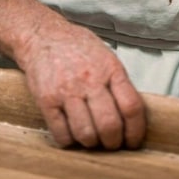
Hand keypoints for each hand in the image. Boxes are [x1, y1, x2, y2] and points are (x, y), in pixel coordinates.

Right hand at [18, 15, 145, 149]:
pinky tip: (71, 133)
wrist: (42, 35)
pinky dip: (69, 141)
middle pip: (109, 125)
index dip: (136, 131)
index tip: (133, 141)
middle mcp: (90, 80)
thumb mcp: (105, 56)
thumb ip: (117, 83)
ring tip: (91, 139)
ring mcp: (67, 91)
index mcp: (110, 68)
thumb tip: (132, 115)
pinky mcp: (46, 100)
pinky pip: (61, 134)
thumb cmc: (76, 46)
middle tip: (111, 144)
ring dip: (91, 143)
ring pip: (86, 134)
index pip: (131, 106)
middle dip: (113, 142)